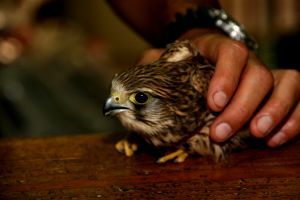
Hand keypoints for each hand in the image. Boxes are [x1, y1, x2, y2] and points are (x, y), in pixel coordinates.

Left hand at [137, 30, 299, 146]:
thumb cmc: (183, 66)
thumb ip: (149, 70)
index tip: (213, 103)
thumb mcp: (163, 64)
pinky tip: (272, 139)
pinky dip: (292, 120)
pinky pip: (299, 100)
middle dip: (243, 107)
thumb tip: (127, 92)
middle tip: (221, 132)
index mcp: (218, 50)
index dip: (227, 77)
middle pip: (259, 74)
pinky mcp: (277, 94)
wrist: (202, 65)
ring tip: (257, 135)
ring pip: (286, 84)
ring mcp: (266, 76)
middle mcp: (247, 61)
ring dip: (275, 112)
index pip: (232, 53)